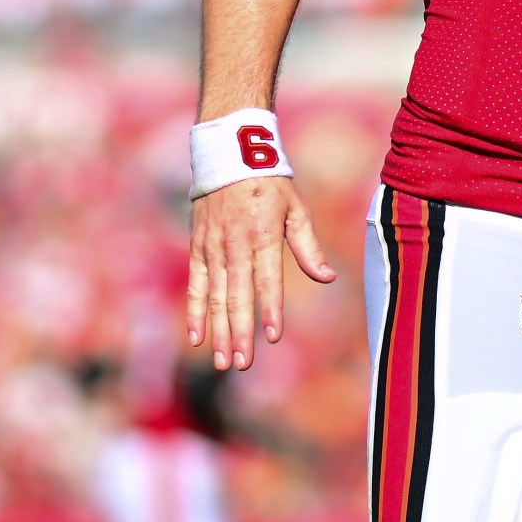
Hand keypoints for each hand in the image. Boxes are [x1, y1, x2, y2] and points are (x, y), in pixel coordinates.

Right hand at [186, 177, 335, 370]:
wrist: (230, 158)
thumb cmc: (271, 187)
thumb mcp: (297, 210)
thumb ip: (308, 247)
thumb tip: (327, 278)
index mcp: (264, 236)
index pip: (268, 280)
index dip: (270, 309)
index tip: (273, 336)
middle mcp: (235, 245)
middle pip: (236, 296)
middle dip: (240, 332)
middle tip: (243, 363)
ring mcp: (213, 248)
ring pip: (214, 297)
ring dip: (218, 331)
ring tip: (223, 361)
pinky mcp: (198, 248)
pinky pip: (195, 285)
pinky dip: (194, 312)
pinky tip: (197, 338)